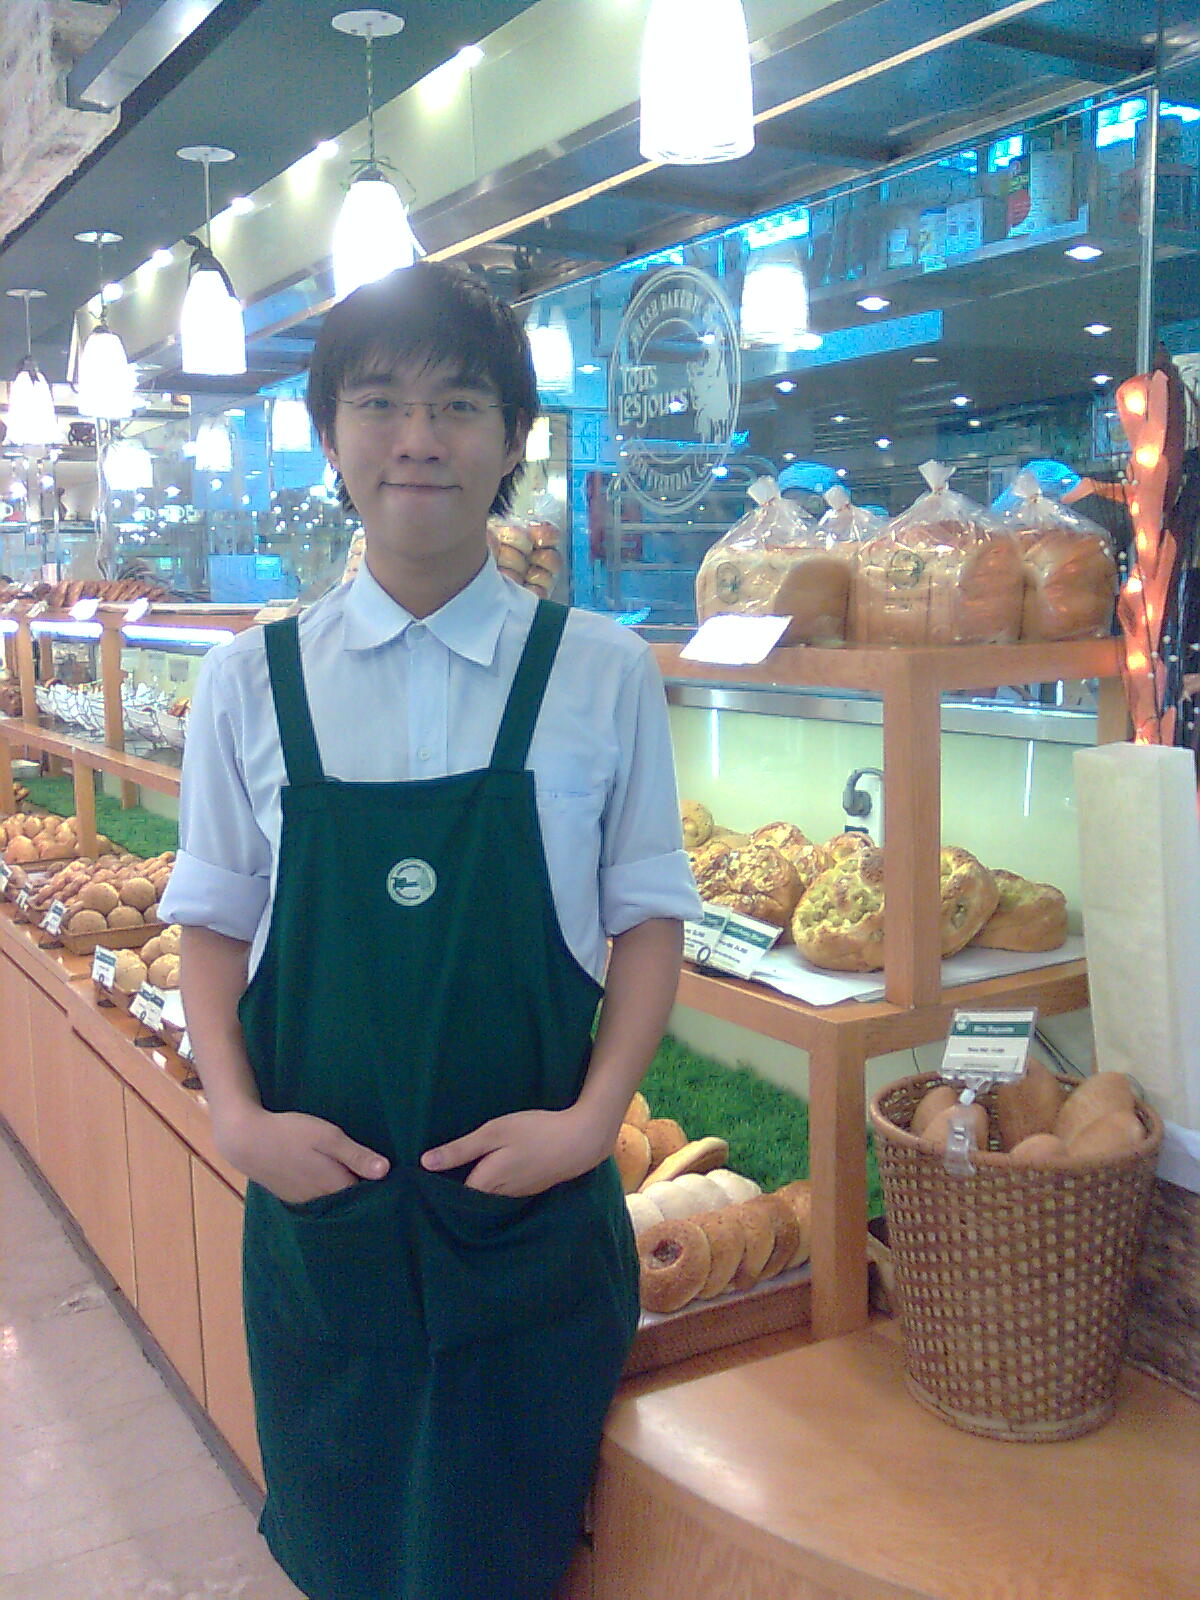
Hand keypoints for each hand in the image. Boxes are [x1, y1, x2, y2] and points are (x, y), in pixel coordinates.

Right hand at [213, 1105, 389, 1205]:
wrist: (247, 1140)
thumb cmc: (291, 1133)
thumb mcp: (328, 1137)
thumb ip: (356, 1156)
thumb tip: (386, 1171)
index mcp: (334, 1186)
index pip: (368, 1197)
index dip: (382, 1189)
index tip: (396, 1179)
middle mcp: (321, 1201)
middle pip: (352, 1203)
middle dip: (367, 1195)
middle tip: (382, 1180)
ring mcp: (305, 1203)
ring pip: (335, 1204)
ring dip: (347, 1195)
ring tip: (360, 1180)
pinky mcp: (293, 1199)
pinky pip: (319, 1202)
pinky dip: (328, 1194)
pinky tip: (332, 1180)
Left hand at [421, 1106, 609, 1197]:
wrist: (581, 1141)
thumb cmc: (535, 1131)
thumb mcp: (494, 1132)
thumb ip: (461, 1149)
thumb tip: (425, 1163)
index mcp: (487, 1182)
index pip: (455, 1194)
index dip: (440, 1186)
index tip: (426, 1178)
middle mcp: (500, 1195)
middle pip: (472, 1198)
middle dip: (457, 1189)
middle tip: (441, 1175)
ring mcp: (518, 1194)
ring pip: (489, 1196)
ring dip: (477, 1188)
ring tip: (462, 1173)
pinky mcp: (532, 1188)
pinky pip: (505, 1193)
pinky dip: (496, 1185)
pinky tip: (494, 1171)